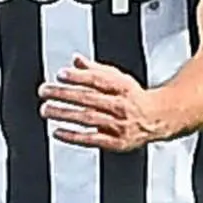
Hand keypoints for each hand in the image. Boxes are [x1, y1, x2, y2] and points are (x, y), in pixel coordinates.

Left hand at [39, 56, 172, 150]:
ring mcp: (119, 124)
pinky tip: (57, 131)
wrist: (158, 118)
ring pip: (88, 118)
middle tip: (44, 91)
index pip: (98, 80)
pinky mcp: (116, 142)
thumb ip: (96, 69)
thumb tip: (75, 60)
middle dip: (64, 94)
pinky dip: (73, 136)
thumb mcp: (118, 78)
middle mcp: (121, 105)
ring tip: (46, 110)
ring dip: (64, 114)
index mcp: (122, 87)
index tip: (60, 75)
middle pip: (89, 98)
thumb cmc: (133, 97)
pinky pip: (92, 139)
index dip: (78, 76)